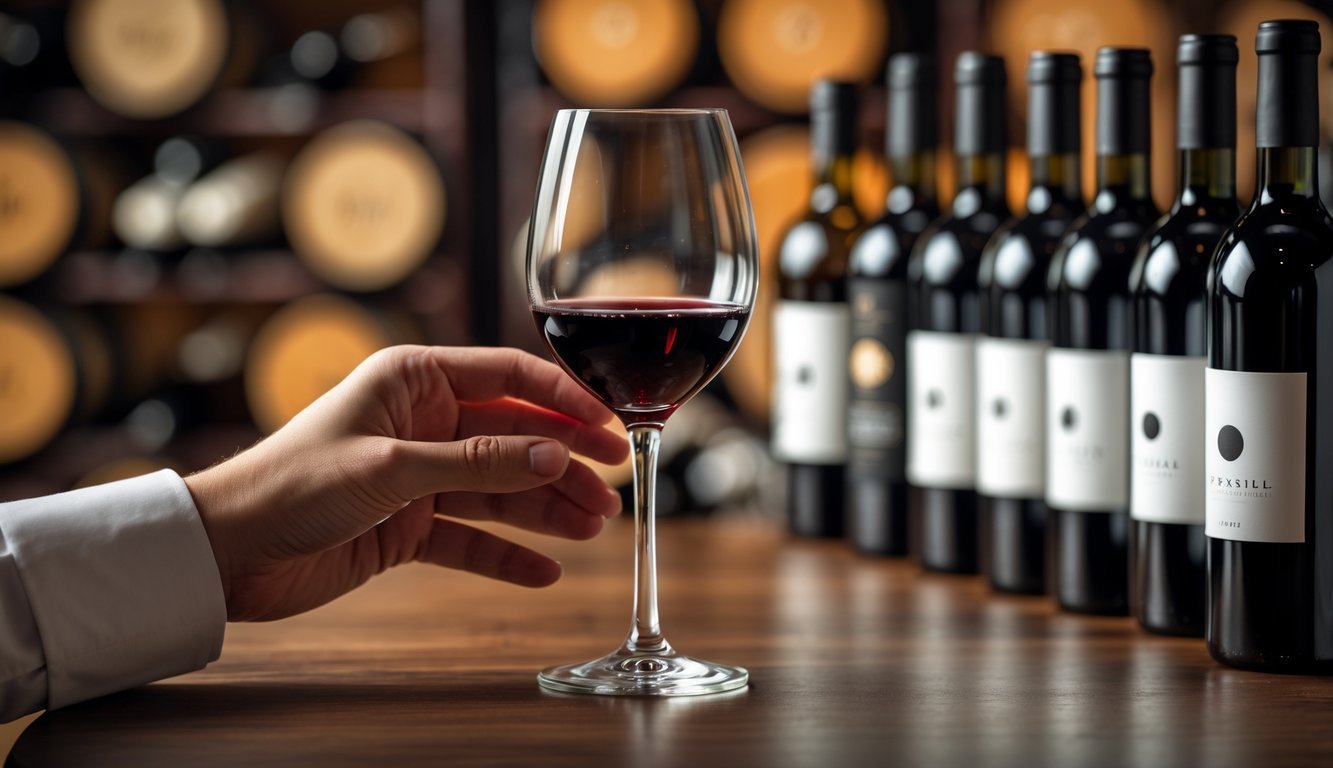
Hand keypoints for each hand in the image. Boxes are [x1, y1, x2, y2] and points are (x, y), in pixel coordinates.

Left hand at [184, 345, 627, 621]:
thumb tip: (557, 454)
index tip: (610, 428)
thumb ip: (478, 462)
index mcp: (414, 381)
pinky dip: (507, 555)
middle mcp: (423, 423)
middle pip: (514, 438)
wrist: (228, 552)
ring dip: (547, 509)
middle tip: (613, 489)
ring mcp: (418, 477)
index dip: (564, 402)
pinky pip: (471, 538)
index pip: (509, 378)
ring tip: (594, 528)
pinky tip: (547, 570)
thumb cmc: (292, 484)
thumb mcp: (393, 467)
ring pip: (500, 490)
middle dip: (565, 462)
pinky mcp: (408, 526)